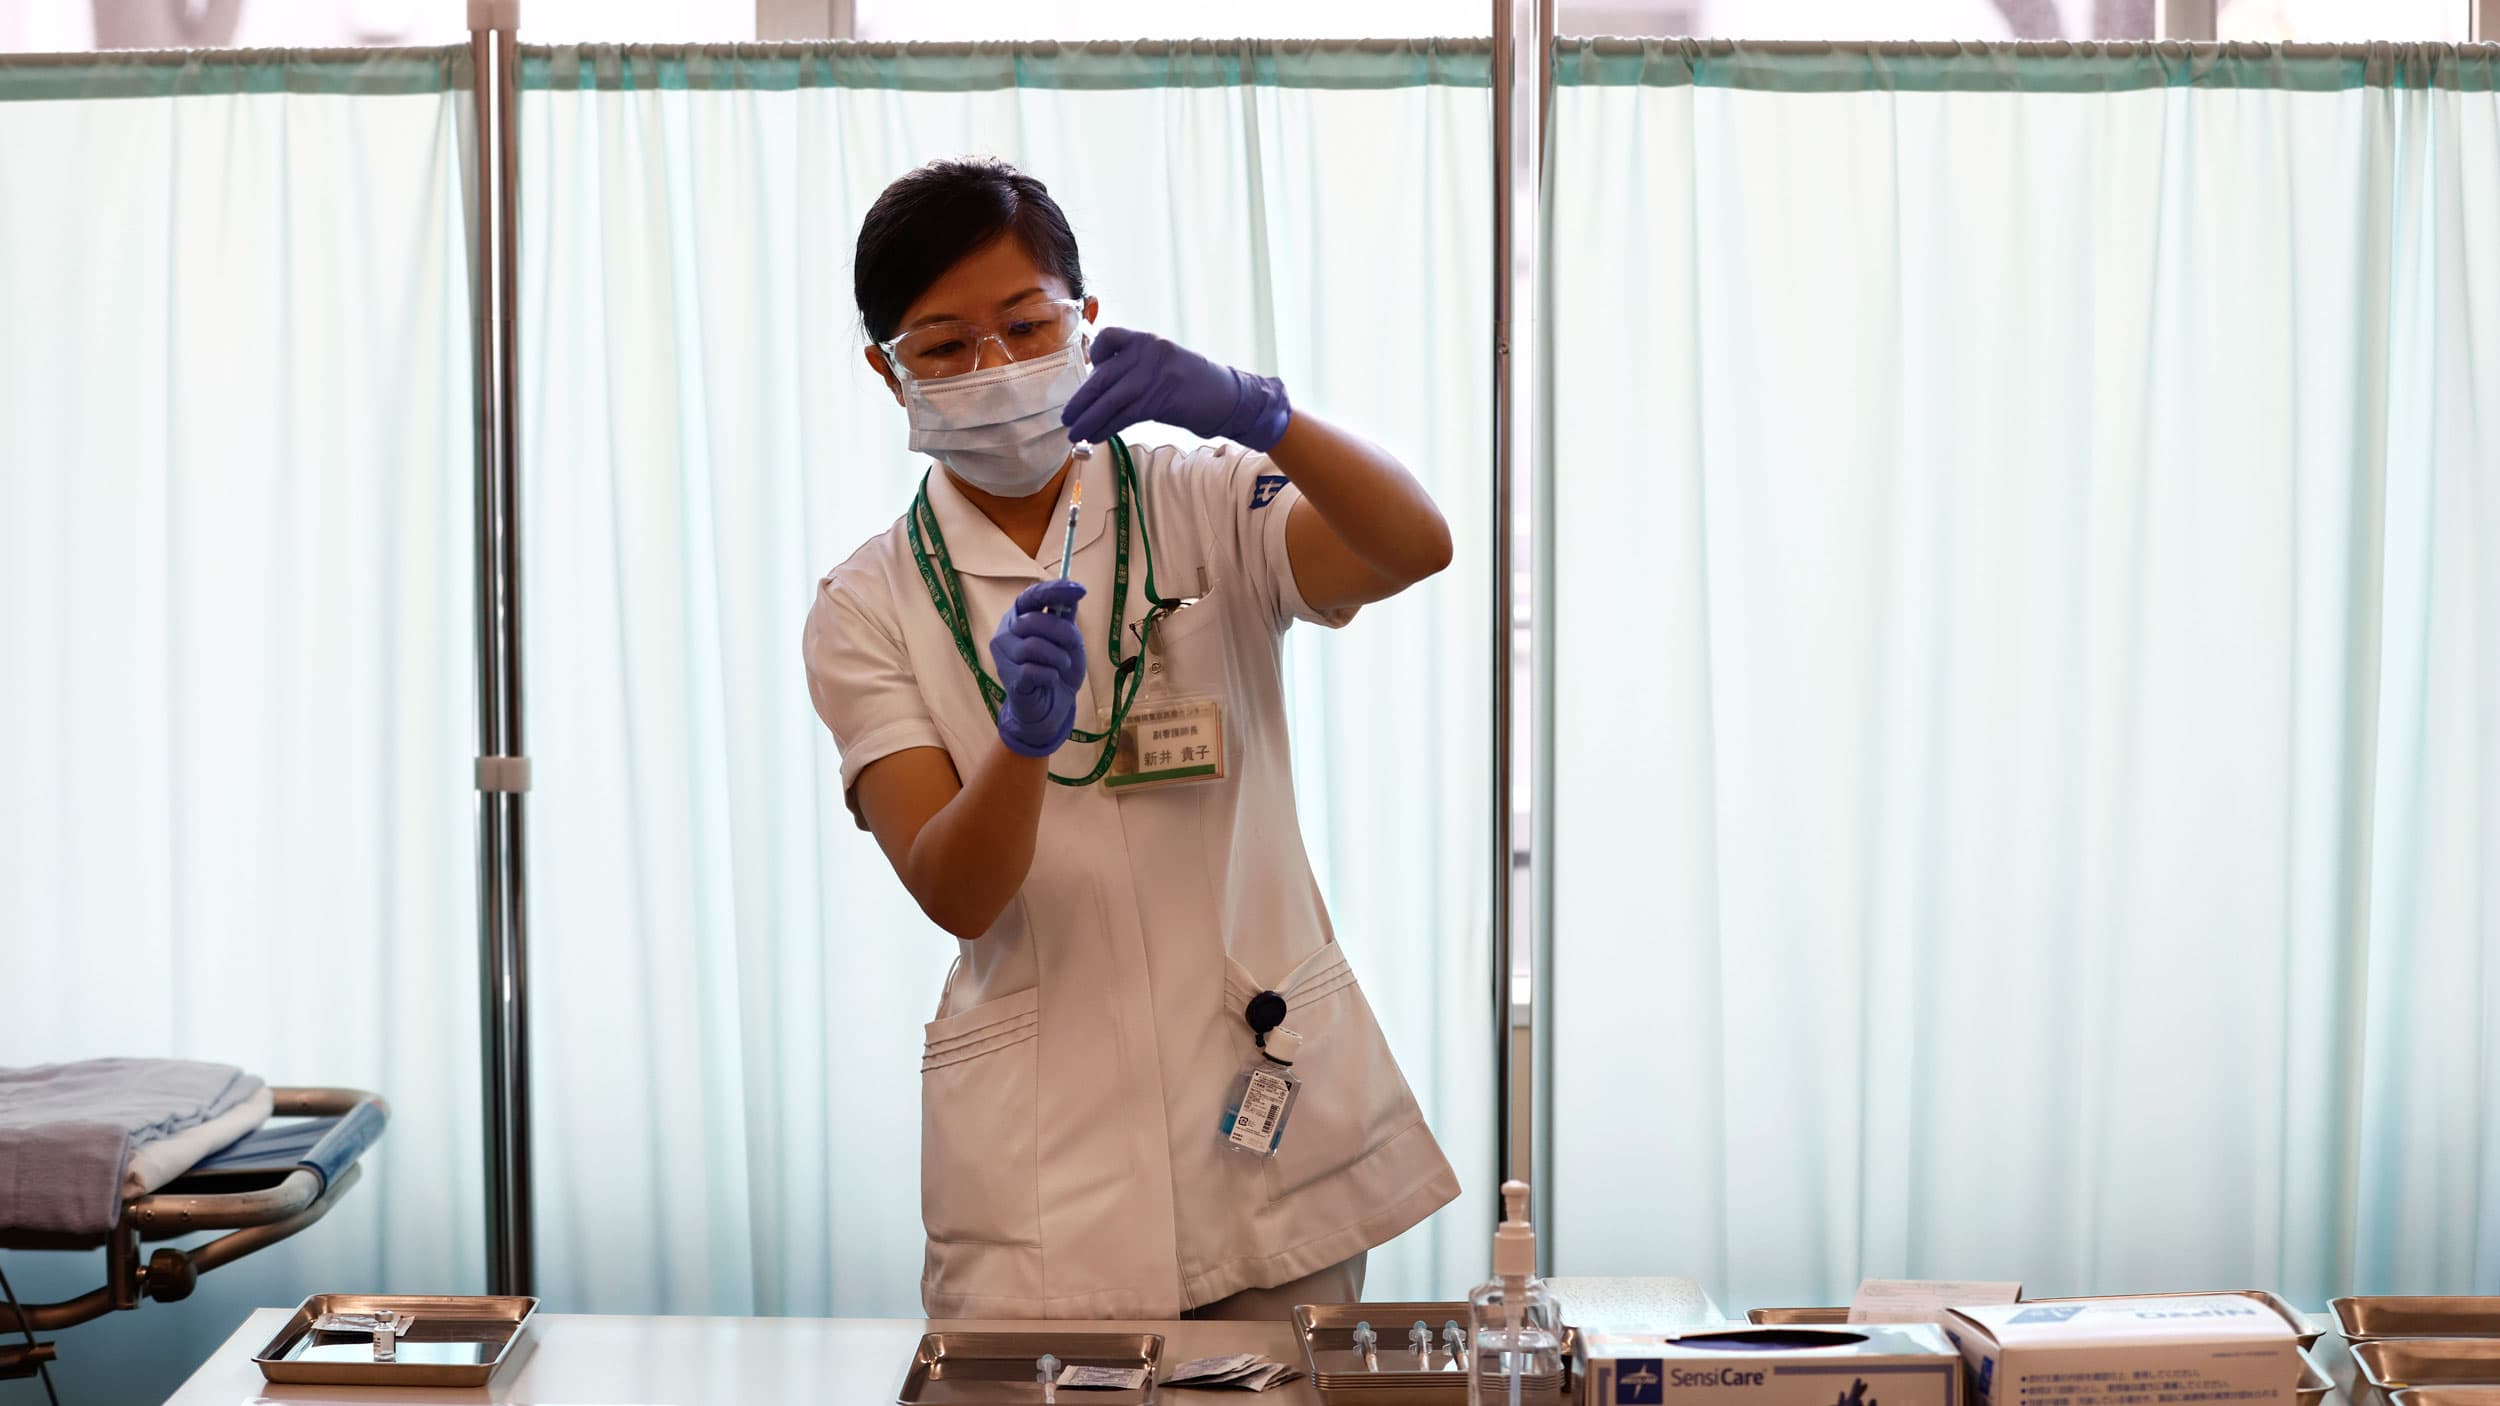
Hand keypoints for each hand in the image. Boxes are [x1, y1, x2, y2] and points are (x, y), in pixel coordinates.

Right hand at [990, 579, 1087, 756]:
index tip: (1080, 590)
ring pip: (1033, 646)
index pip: (1031, 596)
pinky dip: (1051, 675)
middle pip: (1033, 621)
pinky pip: (1033, 670)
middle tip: (1072, 647)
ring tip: (1060, 667)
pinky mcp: (1008, 678)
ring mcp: (1003, 656)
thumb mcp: (1068, 640)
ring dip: (1058, 658)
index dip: (1054, 591)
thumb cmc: (1057, 668)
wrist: (1051, 706)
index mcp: (1018, 617)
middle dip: (1062, 633)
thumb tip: (1073, 592)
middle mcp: (1005, 632)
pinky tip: (1051, 680)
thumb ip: (1066, 618)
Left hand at [1061, 327, 1292, 451]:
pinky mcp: (1159, 400)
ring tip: (1075, 434)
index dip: (1095, 354)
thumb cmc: (1197, 386)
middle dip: (1082, 400)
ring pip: (1109, 399)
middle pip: (1103, 376)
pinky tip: (1097, 437)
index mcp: (1148, 341)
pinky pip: (1123, 416)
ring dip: (1089, 419)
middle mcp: (1148, 353)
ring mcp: (1154, 375)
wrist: (1231, 399)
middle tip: (1066, 417)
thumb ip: (1137, 368)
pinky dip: (1106, 428)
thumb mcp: (1165, 365)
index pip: (1110, 336)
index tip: (1092, 371)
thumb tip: (1103, 386)